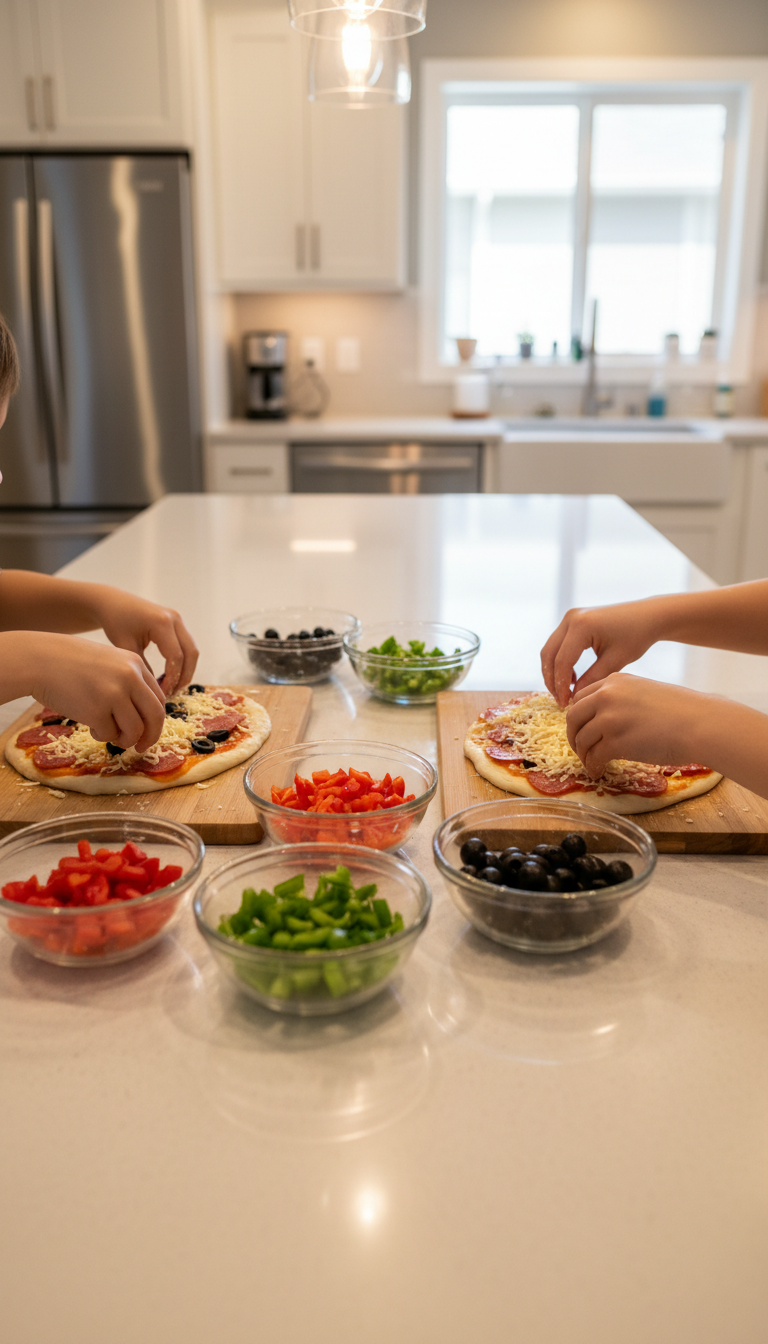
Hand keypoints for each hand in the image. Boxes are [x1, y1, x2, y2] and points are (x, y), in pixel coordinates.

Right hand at [28, 634, 165, 751]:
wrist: (39, 661)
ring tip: (109, 734)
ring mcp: (114, 694)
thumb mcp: (108, 663)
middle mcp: (130, 678)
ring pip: (134, 730)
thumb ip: (128, 683)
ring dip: (124, 739)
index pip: (158, 698)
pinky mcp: (96, 711)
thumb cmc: (70, 664)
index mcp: (135, 664)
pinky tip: (90, 725)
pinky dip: (101, 735)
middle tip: (141, 747)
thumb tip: (144, 718)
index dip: (155, 720)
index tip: (148, 731)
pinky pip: (109, 734)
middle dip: (150, 736)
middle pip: (155, 716)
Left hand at [94, 591, 198, 695]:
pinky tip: (170, 675)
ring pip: (192, 650)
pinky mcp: (177, 623)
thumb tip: (157, 690)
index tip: (162, 693)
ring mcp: (178, 619)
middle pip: (191, 654)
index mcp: (161, 623)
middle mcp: (175, 619)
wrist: (113, 603)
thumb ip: (143, 668)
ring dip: (186, 670)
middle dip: (184, 676)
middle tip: (172, 693)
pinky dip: (183, 662)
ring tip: (172, 686)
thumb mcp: (126, 647)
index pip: (175, 656)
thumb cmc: (116, 623)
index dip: (172, 678)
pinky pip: (187, 646)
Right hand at [541, 599, 662, 707]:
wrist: (647, 615)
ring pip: (550, 649)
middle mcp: (571, 618)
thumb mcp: (615, 661)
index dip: (561, 685)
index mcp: (581, 626)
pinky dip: (560, 661)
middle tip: (560, 700)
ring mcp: (570, 617)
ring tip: (566, 691)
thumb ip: (592, 679)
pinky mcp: (572, 620)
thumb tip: (573, 697)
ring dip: (554, 671)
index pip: (562, 661)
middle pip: (549, 654)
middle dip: (551, 679)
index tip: (564, 703)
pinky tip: (573, 677)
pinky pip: (558, 644)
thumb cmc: (636, 636)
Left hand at [565, 673, 707, 777]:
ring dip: (584, 754)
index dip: (579, 716)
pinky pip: (594, 757)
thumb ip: (622, 699)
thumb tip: (605, 718)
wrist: (700, 724)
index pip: (581, 698)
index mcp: (614, 682)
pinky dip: (593, 766)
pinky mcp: (615, 742)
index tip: (582, 728)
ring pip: (581, 739)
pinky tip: (598, 771)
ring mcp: (609, 719)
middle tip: (580, 749)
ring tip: (592, 763)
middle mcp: (607, 696)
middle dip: (574, 736)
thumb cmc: (682, 710)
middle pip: (573, 718)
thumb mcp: (645, 691)